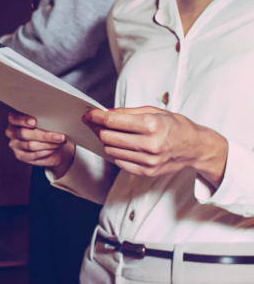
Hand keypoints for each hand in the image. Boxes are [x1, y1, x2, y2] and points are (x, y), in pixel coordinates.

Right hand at [6, 111, 75, 177]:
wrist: (50, 145)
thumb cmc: (46, 129)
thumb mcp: (43, 120)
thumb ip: (43, 118)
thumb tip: (53, 117)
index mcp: (14, 120)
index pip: (14, 119)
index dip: (24, 120)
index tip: (34, 121)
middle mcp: (11, 132)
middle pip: (25, 134)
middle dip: (44, 135)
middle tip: (60, 136)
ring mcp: (15, 145)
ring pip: (31, 145)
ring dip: (48, 144)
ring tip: (61, 142)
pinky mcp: (20, 156)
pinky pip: (33, 155)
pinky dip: (45, 152)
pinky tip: (54, 149)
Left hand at [83, 107, 227, 185]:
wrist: (195, 147)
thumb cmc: (175, 126)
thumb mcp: (155, 111)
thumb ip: (129, 112)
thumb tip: (106, 112)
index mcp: (152, 125)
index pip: (113, 121)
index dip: (96, 117)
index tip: (88, 114)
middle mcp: (149, 144)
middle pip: (108, 137)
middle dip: (97, 128)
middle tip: (94, 123)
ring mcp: (148, 160)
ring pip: (111, 150)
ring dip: (107, 141)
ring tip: (110, 133)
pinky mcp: (147, 172)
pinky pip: (119, 162)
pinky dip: (117, 152)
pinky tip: (122, 145)